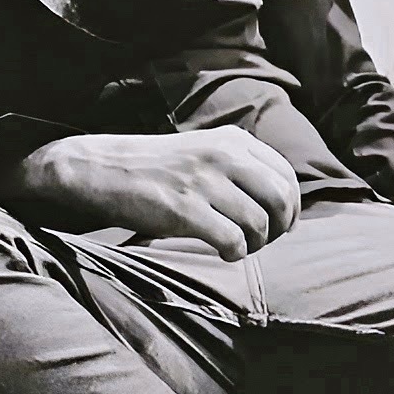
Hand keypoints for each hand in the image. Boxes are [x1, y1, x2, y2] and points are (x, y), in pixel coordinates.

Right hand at [13, 126, 300, 261]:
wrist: (103, 170)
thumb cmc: (157, 168)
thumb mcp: (204, 150)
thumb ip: (240, 166)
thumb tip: (280, 203)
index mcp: (232, 140)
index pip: (285, 175)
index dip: (290, 207)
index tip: (280, 225)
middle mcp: (223, 156)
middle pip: (281, 199)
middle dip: (279, 228)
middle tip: (262, 240)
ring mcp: (204, 181)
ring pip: (259, 223)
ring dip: (255, 244)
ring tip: (238, 247)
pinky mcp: (185, 209)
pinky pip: (232, 239)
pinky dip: (235, 253)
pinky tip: (223, 253)